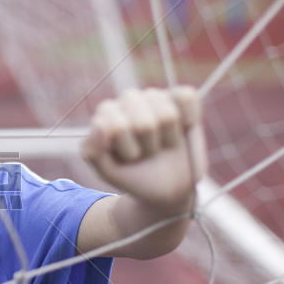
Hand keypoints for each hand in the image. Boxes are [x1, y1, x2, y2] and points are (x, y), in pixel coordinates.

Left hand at [81, 87, 206, 212]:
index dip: (129, 150)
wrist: (165, 187)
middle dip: (149, 147)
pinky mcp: (180, 97)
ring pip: (168, 115)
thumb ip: (94, 152)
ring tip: (161, 144)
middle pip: (145, 125)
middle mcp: (128, 99)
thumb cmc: (133, 176)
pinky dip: (189, 119)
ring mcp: (154, 96)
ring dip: (168, 138)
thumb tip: (99, 123)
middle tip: (147, 153)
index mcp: (106, 114)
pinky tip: (182, 128)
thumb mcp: (108, 172)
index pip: (117, 128)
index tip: (129, 159)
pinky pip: (186, 97)